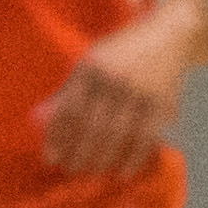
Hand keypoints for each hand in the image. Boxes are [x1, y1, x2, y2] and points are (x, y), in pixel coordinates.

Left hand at [37, 7, 197, 176]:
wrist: (169, 35)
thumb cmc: (121, 52)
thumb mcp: (90, 62)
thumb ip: (68, 90)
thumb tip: (39, 119)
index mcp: (90, 69)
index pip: (68, 109)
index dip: (58, 137)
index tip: (51, 159)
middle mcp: (113, 79)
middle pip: (91, 124)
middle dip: (79, 152)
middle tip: (71, 170)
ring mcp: (139, 90)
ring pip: (117, 132)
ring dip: (102, 157)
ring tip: (92, 173)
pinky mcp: (162, 100)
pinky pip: (146, 135)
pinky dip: (133, 157)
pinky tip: (123, 172)